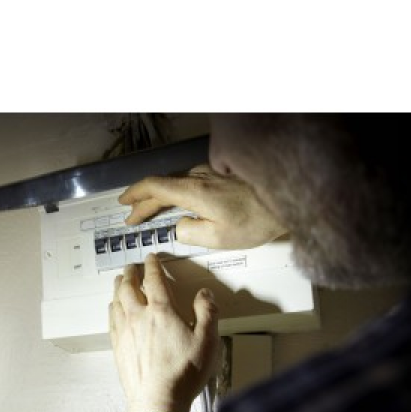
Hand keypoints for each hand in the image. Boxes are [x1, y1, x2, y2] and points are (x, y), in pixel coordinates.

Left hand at [110, 254, 221, 411]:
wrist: (158, 401)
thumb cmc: (183, 374)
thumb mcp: (207, 341)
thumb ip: (207, 313)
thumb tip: (205, 295)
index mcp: (162, 311)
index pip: (154, 279)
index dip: (152, 265)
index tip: (151, 258)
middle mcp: (139, 317)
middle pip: (128, 286)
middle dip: (130, 273)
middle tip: (131, 266)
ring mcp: (125, 332)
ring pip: (116, 301)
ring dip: (117, 288)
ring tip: (119, 281)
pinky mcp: (118, 348)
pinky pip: (111, 320)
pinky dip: (112, 309)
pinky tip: (113, 309)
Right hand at [118, 164, 287, 250]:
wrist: (286, 198)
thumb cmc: (255, 221)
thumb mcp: (217, 238)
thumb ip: (189, 233)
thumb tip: (178, 227)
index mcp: (192, 191)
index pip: (153, 187)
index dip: (135, 196)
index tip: (123, 204)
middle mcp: (198, 176)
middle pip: (162, 185)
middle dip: (144, 202)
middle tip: (132, 217)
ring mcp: (210, 173)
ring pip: (177, 183)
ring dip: (161, 198)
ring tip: (151, 212)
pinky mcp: (221, 175)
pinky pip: (190, 182)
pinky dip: (177, 193)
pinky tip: (179, 204)